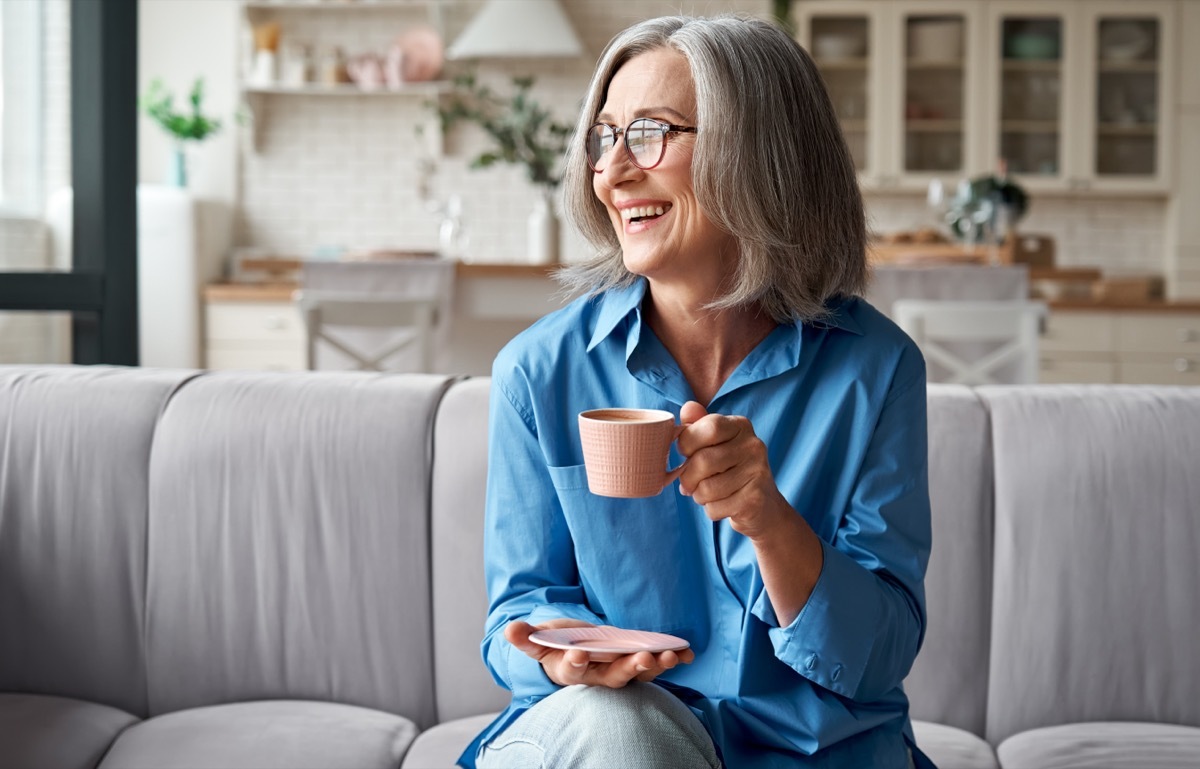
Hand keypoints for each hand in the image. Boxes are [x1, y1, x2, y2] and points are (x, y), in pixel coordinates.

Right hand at [504, 619, 693, 687]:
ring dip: (656, 665)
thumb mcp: (539, 641)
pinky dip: (671, 659)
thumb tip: (509, 629)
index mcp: (571, 670)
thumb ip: (527, 638)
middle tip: (642, 659)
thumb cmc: (556, 645)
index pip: (573, 671)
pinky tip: (687, 653)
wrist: (574, 652)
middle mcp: (598, 676)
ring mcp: (619, 670)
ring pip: (638, 673)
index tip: (579, 655)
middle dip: (629, 668)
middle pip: (614, 677)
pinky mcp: (635, 663)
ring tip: (670, 656)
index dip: (576, 663)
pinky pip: (655, 664)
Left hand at [676, 400, 792, 539]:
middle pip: (703, 461)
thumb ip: (699, 425)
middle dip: (687, 478)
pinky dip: (711, 510)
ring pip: (706, 488)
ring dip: (698, 496)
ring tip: (707, 493)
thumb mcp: (715, 444)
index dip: (687, 443)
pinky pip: (715, 508)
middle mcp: (754, 445)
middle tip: (690, 483)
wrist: (763, 507)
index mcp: (741, 426)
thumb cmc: (730, 470)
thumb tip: (688, 407)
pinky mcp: (755, 499)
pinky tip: (723, 504)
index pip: (708, 427)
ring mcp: (757, 472)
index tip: (686, 453)